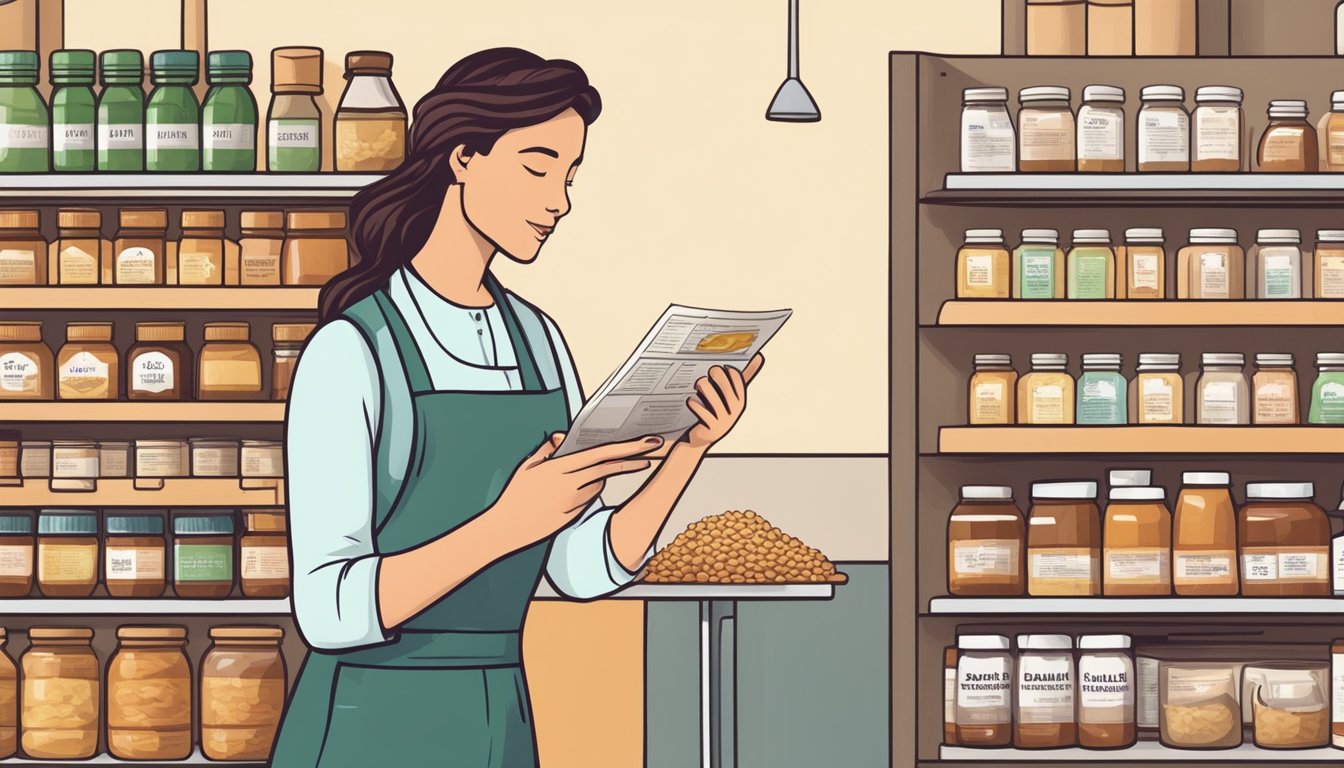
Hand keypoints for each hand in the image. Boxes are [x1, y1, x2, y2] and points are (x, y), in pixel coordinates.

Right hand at [488, 432, 662, 548]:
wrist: (504, 529)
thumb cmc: (514, 495)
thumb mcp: (528, 466)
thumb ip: (547, 450)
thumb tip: (560, 437)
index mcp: (559, 468)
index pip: (601, 454)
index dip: (627, 448)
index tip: (646, 444)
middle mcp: (570, 485)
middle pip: (608, 469)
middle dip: (632, 459)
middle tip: (651, 452)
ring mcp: (572, 503)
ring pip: (598, 486)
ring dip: (598, 478)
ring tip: (574, 481)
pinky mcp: (572, 517)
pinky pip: (587, 501)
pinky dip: (585, 494)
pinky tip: (566, 496)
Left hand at [682, 353, 764, 450]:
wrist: (703, 437)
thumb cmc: (717, 412)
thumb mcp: (731, 396)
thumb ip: (742, 378)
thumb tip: (758, 357)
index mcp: (740, 400)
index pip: (738, 378)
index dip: (727, 370)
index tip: (720, 367)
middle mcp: (735, 411)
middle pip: (724, 385)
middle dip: (714, 375)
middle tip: (708, 373)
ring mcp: (724, 421)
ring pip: (711, 395)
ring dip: (702, 386)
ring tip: (698, 384)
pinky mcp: (712, 428)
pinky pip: (701, 409)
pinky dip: (694, 402)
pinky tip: (691, 400)